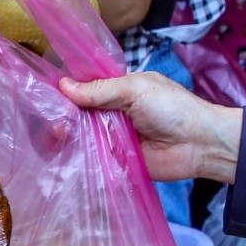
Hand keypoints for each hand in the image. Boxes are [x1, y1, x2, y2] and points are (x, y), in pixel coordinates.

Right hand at [58, 72, 241, 183]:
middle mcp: (113, 112)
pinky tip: (61, 154)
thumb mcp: (135, 89)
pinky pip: (93, 157)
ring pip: (83, 135)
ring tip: (54, 137)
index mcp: (119, 90)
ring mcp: (114, 137)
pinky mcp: (116, 160)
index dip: (67, 90)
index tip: (45, 94)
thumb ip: (100, 90)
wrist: (200, 144)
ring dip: (68, 135)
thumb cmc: (173, 108)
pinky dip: (79, 155)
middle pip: (80, 113)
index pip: (86, 87)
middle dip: (64, 115)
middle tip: (51, 122)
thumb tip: (64, 86)